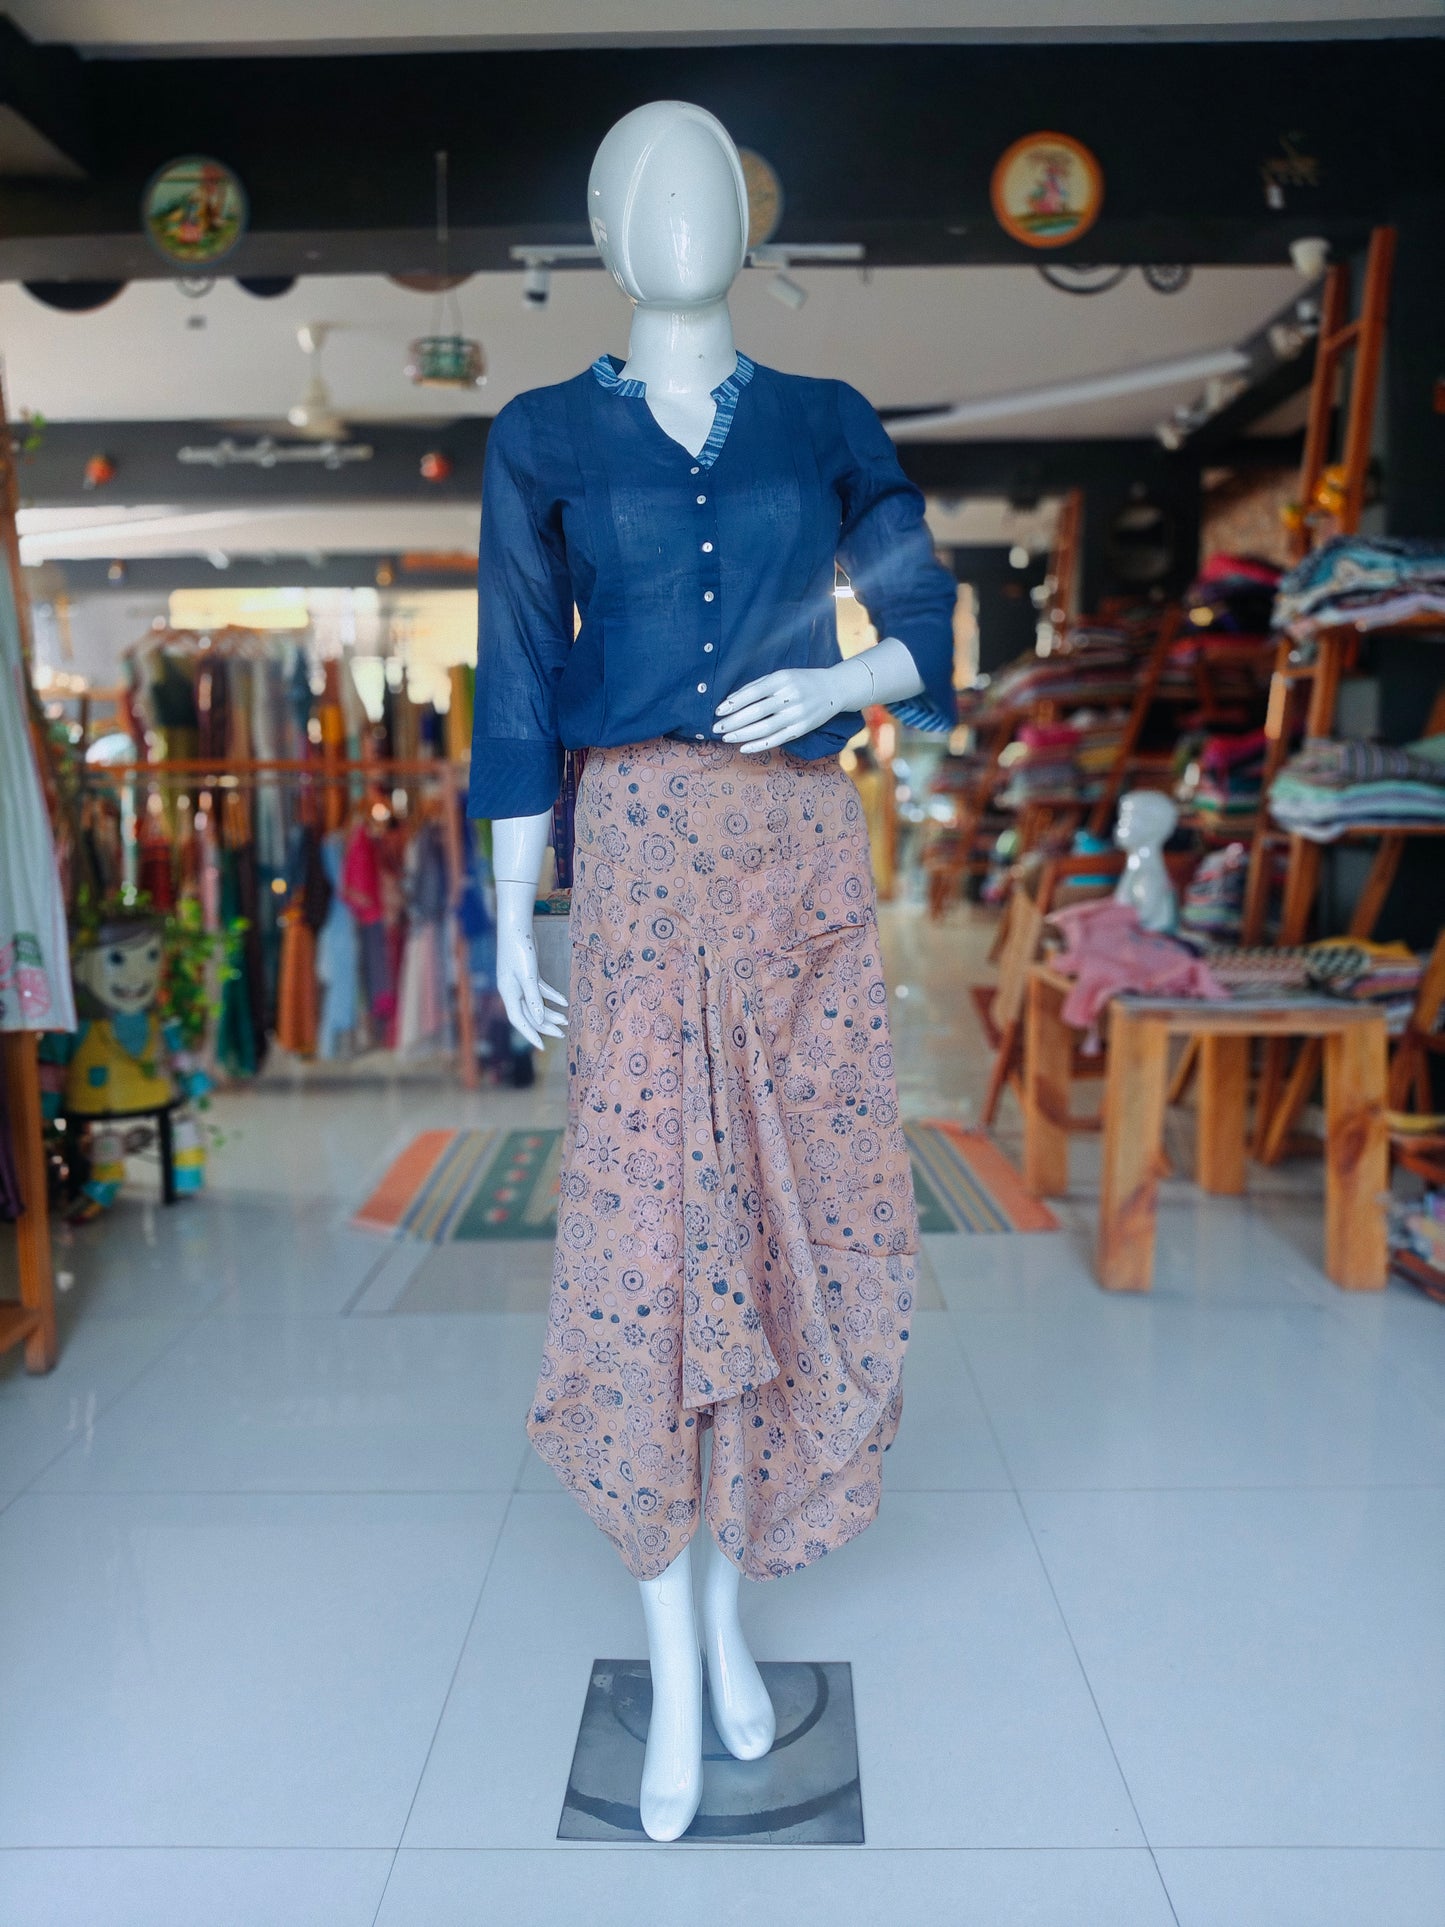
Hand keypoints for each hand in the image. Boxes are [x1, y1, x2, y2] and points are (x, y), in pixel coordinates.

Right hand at [495, 878, 567, 1049]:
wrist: (516, 926)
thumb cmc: (520, 949)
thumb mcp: (528, 975)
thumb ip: (533, 998)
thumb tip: (538, 1019)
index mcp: (508, 992)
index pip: (519, 1020)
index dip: (530, 1034)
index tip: (542, 1046)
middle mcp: (512, 989)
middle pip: (529, 1013)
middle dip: (545, 1025)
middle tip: (562, 1034)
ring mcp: (519, 981)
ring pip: (536, 1003)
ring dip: (550, 1011)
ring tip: (566, 1020)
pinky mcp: (528, 973)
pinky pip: (540, 990)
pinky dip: (551, 996)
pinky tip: (564, 1002)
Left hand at [713, 660, 868, 752]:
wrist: (834, 690)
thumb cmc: (801, 681)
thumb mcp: (781, 675)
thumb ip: (757, 685)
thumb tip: (730, 700)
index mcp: (782, 680)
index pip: (753, 693)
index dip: (734, 703)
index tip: (718, 711)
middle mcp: (790, 697)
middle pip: (757, 712)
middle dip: (734, 721)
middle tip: (717, 728)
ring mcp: (797, 715)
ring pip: (765, 728)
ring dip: (742, 735)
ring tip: (726, 738)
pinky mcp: (801, 729)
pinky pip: (777, 740)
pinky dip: (759, 745)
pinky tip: (744, 747)